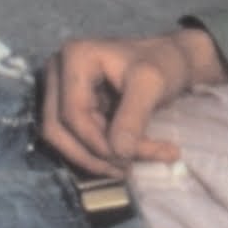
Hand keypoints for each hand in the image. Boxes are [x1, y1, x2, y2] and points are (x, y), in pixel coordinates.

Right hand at [39, 28, 227, 175]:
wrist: (171, 58)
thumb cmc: (163, 64)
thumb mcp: (152, 86)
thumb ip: (134, 118)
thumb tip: (117, 154)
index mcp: (74, 58)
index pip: (72, 113)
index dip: (97, 143)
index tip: (130, 159)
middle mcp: (57, 71)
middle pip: (57, 127)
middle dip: (92, 155)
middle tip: (127, 170)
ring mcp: (59, 87)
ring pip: (61, 136)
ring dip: (92, 158)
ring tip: (128, 169)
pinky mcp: (69, 102)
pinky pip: (72, 136)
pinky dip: (95, 152)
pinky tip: (123, 160)